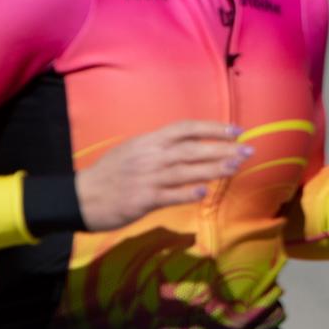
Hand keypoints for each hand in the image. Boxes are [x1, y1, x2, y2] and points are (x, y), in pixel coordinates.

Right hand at [76, 121, 247, 231]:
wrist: (79, 197)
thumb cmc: (110, 174)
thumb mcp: (133, 150)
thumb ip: (160, 147)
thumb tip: (191, 144)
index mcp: (148, 141)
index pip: (186, 128)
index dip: (213, 128)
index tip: (237, 130)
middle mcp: (149, 156)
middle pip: (192, 149)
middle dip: (223, 149)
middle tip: (248, 150)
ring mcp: (146, 178)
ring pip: (186, 171)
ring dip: (214, 169)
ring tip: (236, 167)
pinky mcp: (142, 199)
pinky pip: (170, 195)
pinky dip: (188, 192)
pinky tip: (206, 191)